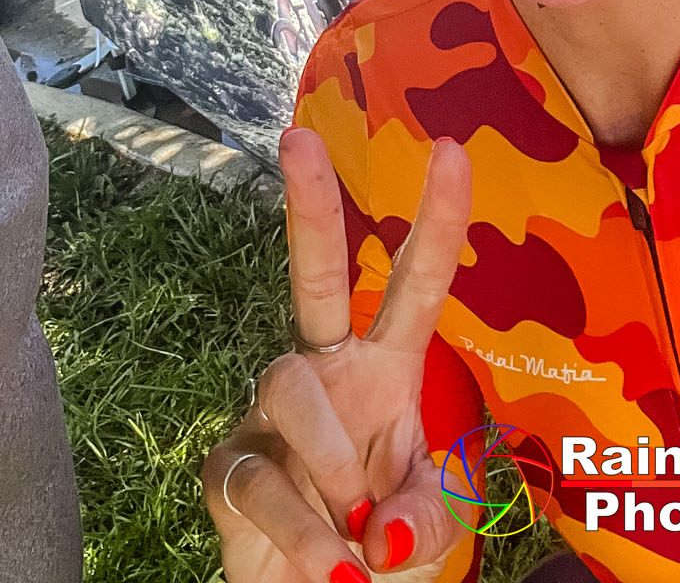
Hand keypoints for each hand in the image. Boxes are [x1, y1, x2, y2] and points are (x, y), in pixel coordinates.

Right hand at [203, 129, 473, 581]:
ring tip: (355, 532)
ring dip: (333, 464)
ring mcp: (272, 415)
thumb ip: (424, 516)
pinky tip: (330, 567)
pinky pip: (262, 480)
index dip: (437, 219)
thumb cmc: (383, 550)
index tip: (448, 150)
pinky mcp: (231, 467)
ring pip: (293, 389)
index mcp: (388, 370)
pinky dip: (305, 534)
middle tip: (298, 139)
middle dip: (311, 206)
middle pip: (317, 275)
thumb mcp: (432, 532)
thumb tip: (375, 522)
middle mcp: (329, 373)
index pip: (416, 283)